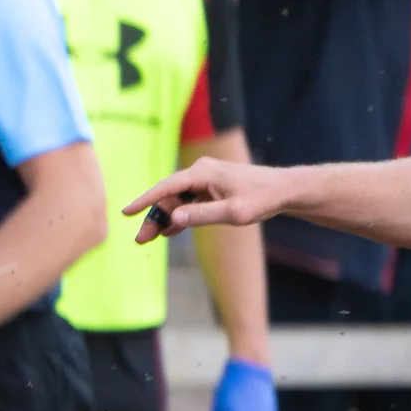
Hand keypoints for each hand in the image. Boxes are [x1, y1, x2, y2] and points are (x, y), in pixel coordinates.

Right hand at [123, 155, 294, 240]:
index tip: (126, 213)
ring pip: (177, 200)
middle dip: (154, 217)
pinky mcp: (210, 187)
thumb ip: (201, 215)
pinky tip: (169, 230)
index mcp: (202, 173)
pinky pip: (188, 201)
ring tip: (151, 238)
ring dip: (166, 218)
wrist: (284, 190)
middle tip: (141, 239)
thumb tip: (172, 218)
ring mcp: (205, 178)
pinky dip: (179, 215)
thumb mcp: (233, 212)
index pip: (165, 187)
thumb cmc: (262, 199)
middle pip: (168, 196)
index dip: (144, 201)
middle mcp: (200, 171)